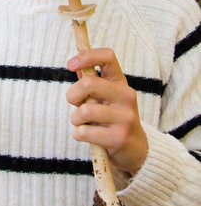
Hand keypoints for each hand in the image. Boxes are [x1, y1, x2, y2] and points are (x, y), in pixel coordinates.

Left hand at [66, 48, 147, 174]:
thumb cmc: (112, 117)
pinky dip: (78, 134)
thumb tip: (75, 64)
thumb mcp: (106, 96)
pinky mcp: (119, 138)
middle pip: (89, 83)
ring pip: (84, 111)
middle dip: (72, 94)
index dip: (87, 56)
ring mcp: (125, 117)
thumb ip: (91, 80)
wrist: (135, 149)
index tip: (70, 65)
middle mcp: (126, 96)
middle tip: (74, 103)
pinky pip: (84, 132)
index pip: (108, 56)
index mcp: (121, 82)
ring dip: (75, 119)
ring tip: (83, 123)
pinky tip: (86, 136)